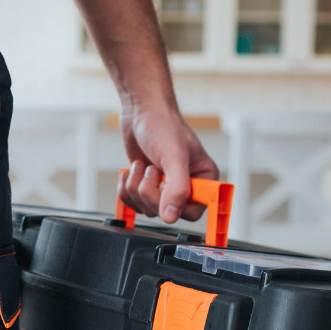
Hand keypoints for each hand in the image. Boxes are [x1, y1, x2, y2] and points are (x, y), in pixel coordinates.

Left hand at [117, 102, 220, 223]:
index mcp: (204, 180)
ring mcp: (165, 189)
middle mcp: (187, 187)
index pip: (193, 212)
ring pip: (147, 209)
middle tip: (152, 168)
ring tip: (141, 165)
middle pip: (165, 212)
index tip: (165, 184)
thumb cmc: (164, 126)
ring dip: (136, 187)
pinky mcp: (147, 187)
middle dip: (149, 191)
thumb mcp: (174, 157)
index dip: (174, 203)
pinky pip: (133, 204)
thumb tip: (171, 216)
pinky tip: (130, 171)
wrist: (141, 113)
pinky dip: (126, 189)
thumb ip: (177, 189)